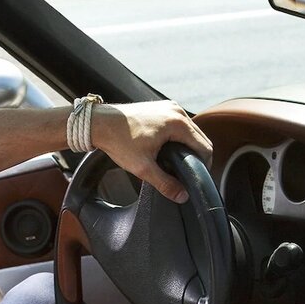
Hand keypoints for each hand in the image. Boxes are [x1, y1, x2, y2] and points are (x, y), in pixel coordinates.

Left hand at [90, 100, 212, 203]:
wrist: (99, 123)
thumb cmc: (118, 140)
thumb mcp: (143, 168)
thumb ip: (166, 183)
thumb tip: (182, 196)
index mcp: (177, 123)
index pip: (205, 147)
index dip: (204, 166)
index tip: (196, 178)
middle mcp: (176, 111)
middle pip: (200, 138)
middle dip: (196, 157)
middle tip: (187, 174)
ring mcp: (169, 107)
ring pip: (191, 131)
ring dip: (188, 147)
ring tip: (178, 163)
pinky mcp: (162, 108)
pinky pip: (179, 125)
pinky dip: (179, 138)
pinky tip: (169, 150)